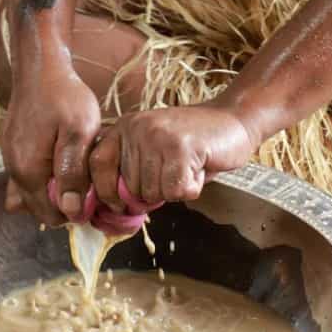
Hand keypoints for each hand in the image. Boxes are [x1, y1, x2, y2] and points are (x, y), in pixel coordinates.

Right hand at [0, 62, 100, 225]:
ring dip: (50, 192)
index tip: (91, 192)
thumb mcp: (79, 132)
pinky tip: (56, 160)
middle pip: (37, 210)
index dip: (73, 211)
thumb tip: (71, 211)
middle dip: (61, 204)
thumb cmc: (65, 96)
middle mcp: (13, 170)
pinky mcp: (10, 148)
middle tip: (85, 181)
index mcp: (29, 171)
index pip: (49, 216)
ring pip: (29, 195)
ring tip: (71, 171)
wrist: (40, 67)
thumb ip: (73, 174)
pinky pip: (23, 178)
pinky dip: (41, 177)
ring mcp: (9, 160)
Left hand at [88, 102, 256, 207]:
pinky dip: (191, 189)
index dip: (106, 191)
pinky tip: (199, 168)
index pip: (98, 165)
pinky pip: (176, 192)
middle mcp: (137, 128)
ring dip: (174, 190)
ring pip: (153, 193)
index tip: (119, 206)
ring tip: (188, 165)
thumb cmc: (193, 143)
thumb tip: (113, 210)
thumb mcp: (153, 150)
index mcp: (124, 126)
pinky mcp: (181, 147)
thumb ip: (131, 171)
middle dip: (154, 191)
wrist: (234, 120)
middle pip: (130, 188)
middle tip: (174, 172)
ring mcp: (159, 136)